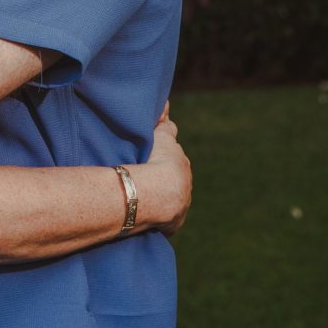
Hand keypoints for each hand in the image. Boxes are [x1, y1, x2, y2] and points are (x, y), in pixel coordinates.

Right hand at [135, 101, 191, 235]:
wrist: (159, 193)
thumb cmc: (156, 161)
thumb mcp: (160, 136)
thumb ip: (163, 122)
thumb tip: (166, 103)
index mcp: (182, 164)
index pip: (174, 158)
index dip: (164, 157)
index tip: (156, 158)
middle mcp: (186, 185)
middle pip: (173, 180)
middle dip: (162, 178)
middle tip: (144, 177)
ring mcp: (181, 206)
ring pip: (170, 200)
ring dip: (159, 198)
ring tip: (141, 197)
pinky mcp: (173, 224)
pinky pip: (164, 219)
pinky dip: (156, 216)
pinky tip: (143, 216)